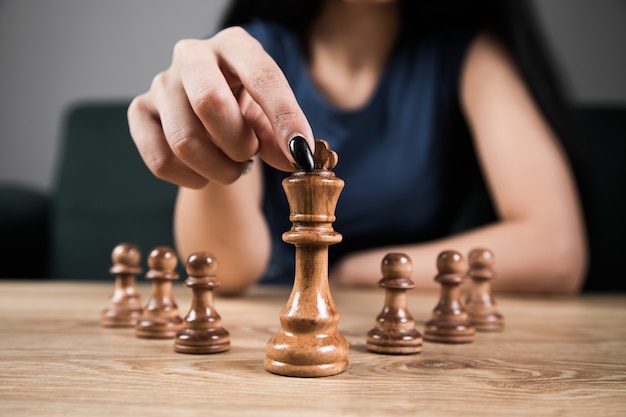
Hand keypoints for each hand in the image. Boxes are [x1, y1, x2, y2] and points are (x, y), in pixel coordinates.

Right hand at [127, 26, 314, 188]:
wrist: (209, 124)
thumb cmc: (246, 115)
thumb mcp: (270, 121)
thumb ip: (283, 137)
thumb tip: (294, 158)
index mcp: (235, 45)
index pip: (261, 76)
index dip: (284, 117)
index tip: (300, 152)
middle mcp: (193, 55)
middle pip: (209, 101)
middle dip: (237, 143)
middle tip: (249, 156)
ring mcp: (161, 82)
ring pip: (185, 141)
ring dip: (218, 169)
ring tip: (232, 167)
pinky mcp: (140, 110)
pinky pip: (161, 160)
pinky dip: (191, 179)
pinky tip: (204, 173)